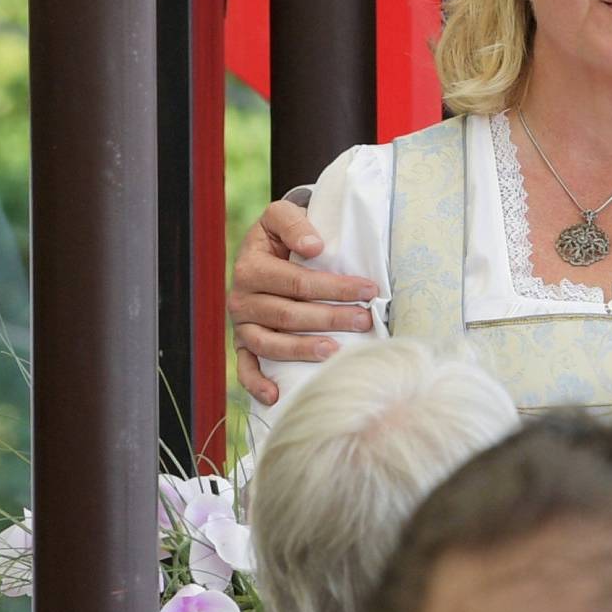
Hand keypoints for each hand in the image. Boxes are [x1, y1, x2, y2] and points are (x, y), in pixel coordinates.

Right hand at [229, 200, 377, 403]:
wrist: (262, 250)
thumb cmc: (280, 236)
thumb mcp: (281, 215)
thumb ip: (294, 221)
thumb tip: (315, 245)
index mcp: (251, 266)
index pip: (296, 281)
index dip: (334, 286)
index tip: (369, 289)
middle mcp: (242, 298)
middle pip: (288, 314)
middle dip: (330, 318)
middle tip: (364, 320)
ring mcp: (242, 324)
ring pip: (270, 343)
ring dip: (303, 350)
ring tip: (336, 353)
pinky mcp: (242, 344)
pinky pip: (246, 367)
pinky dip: (257, 384)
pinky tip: (276, 397)